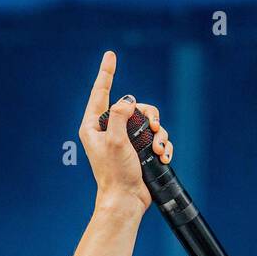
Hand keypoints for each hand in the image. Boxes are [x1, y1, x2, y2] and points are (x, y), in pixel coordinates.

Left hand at [78, 51, 171, 213]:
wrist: (126, 200)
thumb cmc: (115, 174)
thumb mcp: (115, 141)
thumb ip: (119, 116)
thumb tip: (128, 100)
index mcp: (93, 127)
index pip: (100, 93)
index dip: (107, 73)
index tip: (111, 55)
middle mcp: (108, 130)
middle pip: (134, 106)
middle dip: (149, 115)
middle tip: (153, 127)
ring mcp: (124, 140)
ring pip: (149, 121)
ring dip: (159, 134)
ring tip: (158, 150)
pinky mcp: (138, 149)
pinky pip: (156, 136)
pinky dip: (163, 145)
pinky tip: (163, 156)